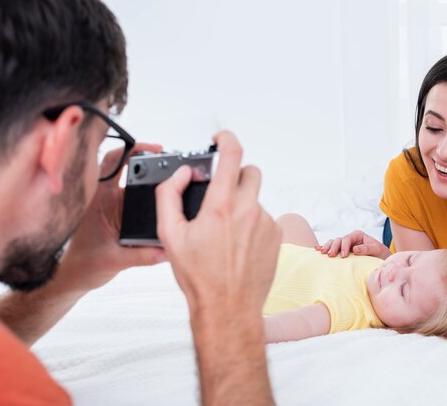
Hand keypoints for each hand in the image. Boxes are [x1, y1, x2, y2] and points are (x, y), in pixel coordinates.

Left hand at [59, 143, 166, 291]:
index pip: (113, 162)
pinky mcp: (120, 214)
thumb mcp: (115, 261)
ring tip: (173, 184)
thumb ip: (143, 256)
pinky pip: (138, 198)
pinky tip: (164, 203)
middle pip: (130, 168)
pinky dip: (151, 198)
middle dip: (152, 164)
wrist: (72, 276)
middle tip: (172, 166)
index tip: (154, 150)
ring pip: (135, 184)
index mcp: (99, 200)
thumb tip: (167, 249)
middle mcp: (106, 198)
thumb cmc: (82, 264)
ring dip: (152, 183)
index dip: (133, 149)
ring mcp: (114, 205)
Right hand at [155, 131, 281, 312]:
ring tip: (226, 234)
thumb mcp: (170, 234)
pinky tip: (240, 245)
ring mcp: (266, 223)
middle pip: (250, 171)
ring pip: (256, 198)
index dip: (226, 138)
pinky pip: (265, 217)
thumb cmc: (199, 276)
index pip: (232, 154)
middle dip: (235, 175)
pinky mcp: (276, 235)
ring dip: (242, 204)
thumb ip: (169, 195)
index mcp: (222, 206)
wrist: (228, 307)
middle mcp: (249, 210)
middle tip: (221, 194)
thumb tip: (183, 175)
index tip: (220, 138)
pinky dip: (252, 223)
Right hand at [316, 230, 391, 259]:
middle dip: (333, 247)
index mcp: (357, 235)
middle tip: (331, 255)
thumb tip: (354, 250)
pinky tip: (317, 249)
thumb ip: (366, 249)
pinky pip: (331, 248)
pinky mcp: (342, 250)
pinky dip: (325, 248)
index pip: (347, 238)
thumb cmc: (380, 253)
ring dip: (327, 247)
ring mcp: (344, 244)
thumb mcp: (376, 249)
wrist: (380, 258)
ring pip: (333, 243)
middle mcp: (349, 238)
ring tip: (322, 253)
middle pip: (338, 240)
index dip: (344, 246)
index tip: (344, 256)